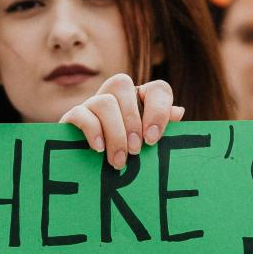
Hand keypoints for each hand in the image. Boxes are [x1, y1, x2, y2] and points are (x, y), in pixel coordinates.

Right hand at [59, 73, 185, 170]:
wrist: (87, 167)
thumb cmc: (125, 154)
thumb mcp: (145, 144)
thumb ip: (161, 129)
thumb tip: (178, 113)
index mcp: (140, 99)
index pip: (157, 88)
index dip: (158, 110)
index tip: (153, 139)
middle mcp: (116, 95)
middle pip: (123, 86)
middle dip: (132, 122)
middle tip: (135, 151)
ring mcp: (93, 103)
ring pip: (104, 102)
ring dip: (114, 133)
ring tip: (118, 160)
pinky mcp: (73, 116)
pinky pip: (81, 114)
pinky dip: (93, 132)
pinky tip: (99, 149)